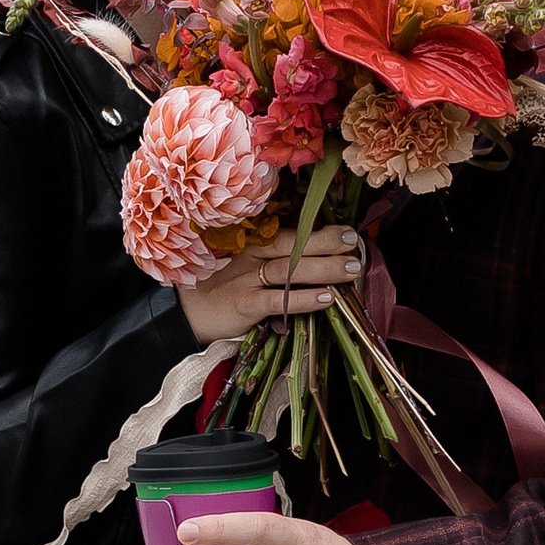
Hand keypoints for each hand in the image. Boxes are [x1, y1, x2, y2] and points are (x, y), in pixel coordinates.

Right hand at [177, 227, 364, 345]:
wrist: (188, 312)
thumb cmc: (225, 287)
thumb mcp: (249, 266)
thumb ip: (278, 260)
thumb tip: (323, 258)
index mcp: (255, 244)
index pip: (292, 232)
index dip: (321, 231)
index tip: (350, 232)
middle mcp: (251, 256)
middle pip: (293, 246)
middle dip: (327, 243)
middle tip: (356, 246)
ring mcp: (246, 279)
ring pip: (288, 270)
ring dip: (322, 269)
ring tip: (350, 271)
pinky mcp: (242, 304)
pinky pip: (276, 300)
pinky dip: (302, 299)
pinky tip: (326, 299)